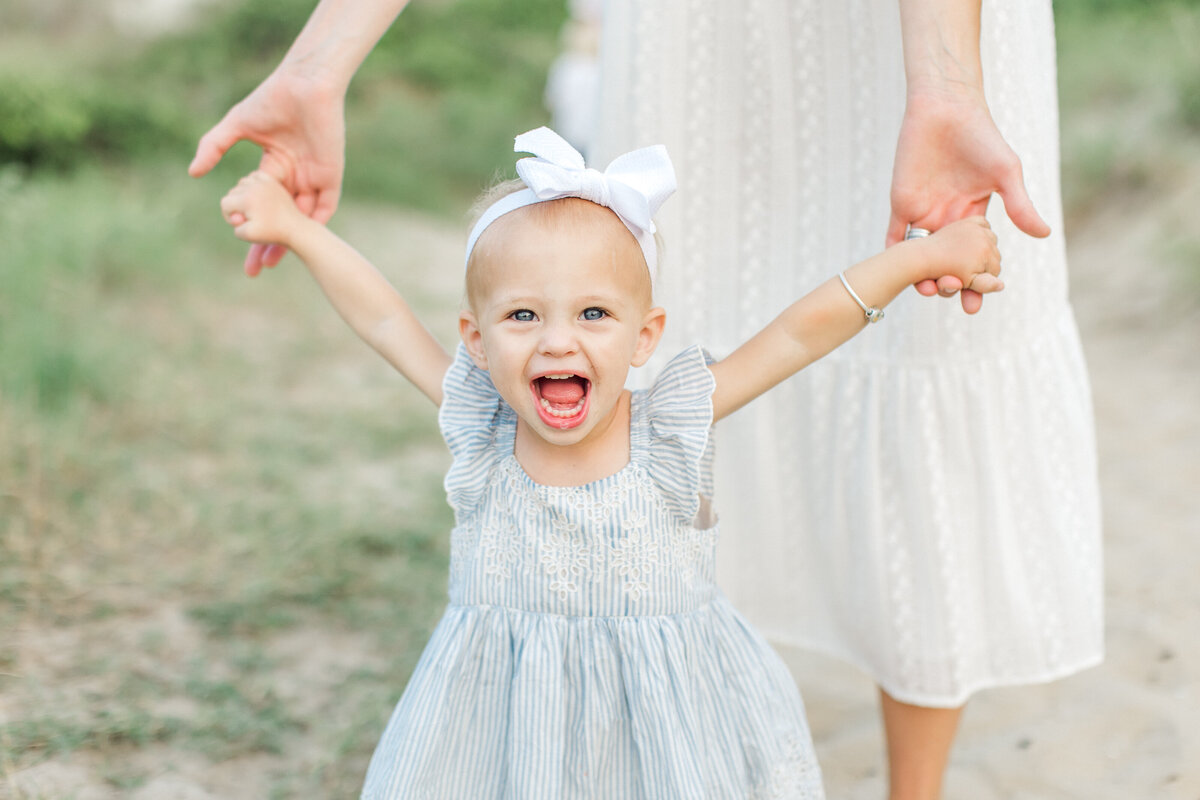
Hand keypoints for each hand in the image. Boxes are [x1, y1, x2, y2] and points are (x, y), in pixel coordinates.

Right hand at [190, 70, 345, 275]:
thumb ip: (214, 148)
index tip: (236, 243)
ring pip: (300, 219)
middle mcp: (295, 177)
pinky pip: (323, 207)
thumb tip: (193, 173)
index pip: (261, 204)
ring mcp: (313, 178)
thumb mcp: (237, 126)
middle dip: (266, 243)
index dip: (251, 224)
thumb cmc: (272, 99)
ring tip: (270, 263)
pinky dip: (313, 225)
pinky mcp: (330, 176)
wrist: (305, 85)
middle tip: (253, 270)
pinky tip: (298, 242)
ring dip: (288, 241)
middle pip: (280, 218)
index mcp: (275, 167)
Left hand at [886, 90, 1047, 312]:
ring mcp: (923, 215)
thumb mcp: (1006, 174)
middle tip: (956, 298)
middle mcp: (948, 220)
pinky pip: (895, 237)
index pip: (975, 256)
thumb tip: (1045, 234)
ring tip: (931, 291)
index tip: (982, 299)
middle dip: (952, 284)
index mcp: (974, 216)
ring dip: (924, 276)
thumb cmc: (980, 137)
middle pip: (948, 263)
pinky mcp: (901, 206)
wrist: (946, 110)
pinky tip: (901, 272)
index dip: (978, 279)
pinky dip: (896, 256)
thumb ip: (1019, 205)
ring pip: (922, 256)